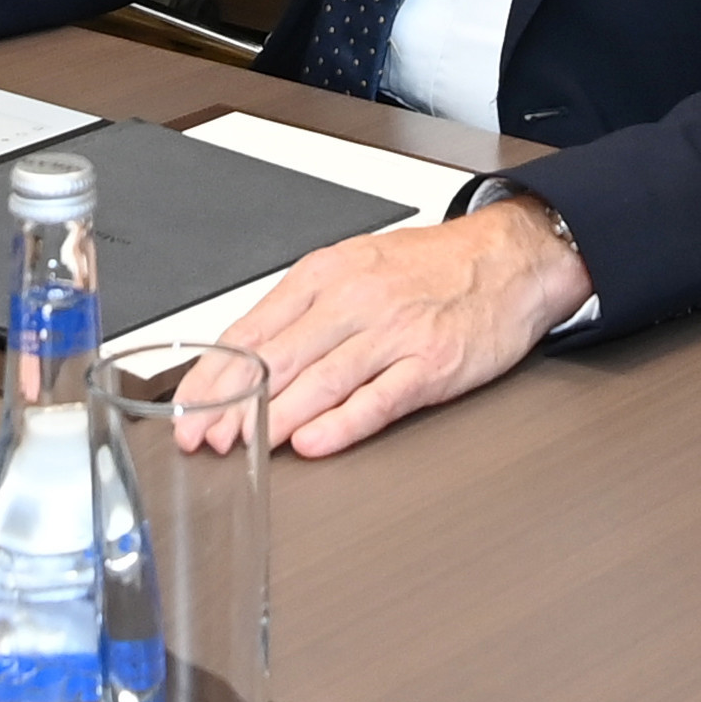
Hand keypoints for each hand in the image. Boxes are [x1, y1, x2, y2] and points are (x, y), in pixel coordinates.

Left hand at [216, 200, 592, 459]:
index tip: (189, 408)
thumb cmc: (432, 267)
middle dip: (234, 405)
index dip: (216, 375)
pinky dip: (342, 423)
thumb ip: (305, 310)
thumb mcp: (357, 267)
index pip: (255, 330)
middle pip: (280, 358)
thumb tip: (249, 356)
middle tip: (204, 439)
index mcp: (329, 274)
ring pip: (322, 379)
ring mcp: (395, 332)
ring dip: (276, 418)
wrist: (511, 256)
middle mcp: (357, 299)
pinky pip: (379, 398)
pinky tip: (314, 442)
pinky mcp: (432, 363)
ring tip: (244, 446)